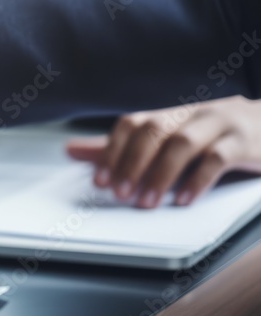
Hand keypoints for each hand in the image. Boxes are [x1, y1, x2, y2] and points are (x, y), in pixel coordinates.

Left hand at [67, 96, 260, 207]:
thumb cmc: (215, 135)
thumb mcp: (170, 137)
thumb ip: (124, 146)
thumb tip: (71, 150)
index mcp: (171, 113)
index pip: (132, 123)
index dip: (112, 151)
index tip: (100, 181)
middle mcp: (192, 113)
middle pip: (154, 130)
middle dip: (132, 163)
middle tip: (119, 194)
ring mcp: (220, 124)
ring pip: (182, 143)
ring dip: (160, 175)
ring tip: (146, 202)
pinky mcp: (245, 142)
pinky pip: (217, 158)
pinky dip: (197, 180)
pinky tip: (183, 200)